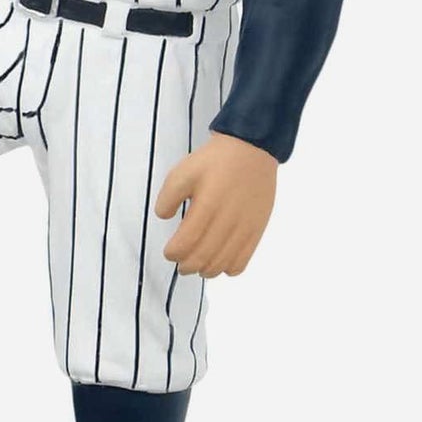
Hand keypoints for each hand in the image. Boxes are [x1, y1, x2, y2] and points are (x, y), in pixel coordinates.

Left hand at [155, 132, 278, 278]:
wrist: (251, 151)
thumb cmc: (214, 162)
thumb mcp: (182, 172)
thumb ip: (168, 197)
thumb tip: (165, 218)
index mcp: (207, 206)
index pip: (186, 244)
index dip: (173, 254)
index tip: (169, 251)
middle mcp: (227, 222)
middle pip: (203, 259)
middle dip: (186, 266)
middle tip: (180, 263)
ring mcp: (244, 229)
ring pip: (221, 265)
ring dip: (205, 270)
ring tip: (198, 264)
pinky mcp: (257, 231)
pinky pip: (241, 263)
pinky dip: (227, 269)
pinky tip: (219, 261)